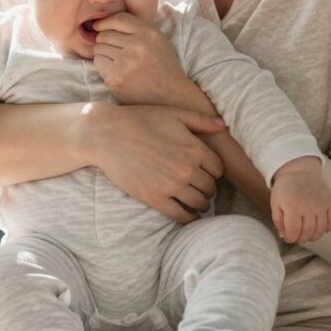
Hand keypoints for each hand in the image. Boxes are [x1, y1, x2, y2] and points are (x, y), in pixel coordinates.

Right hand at [89, 102, 226, 223]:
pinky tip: (188, 214)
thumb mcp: (173, 113)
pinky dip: (189, 217)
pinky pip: (181, 215)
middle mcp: (187, 169)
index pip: (218, 169)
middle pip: (210, 187)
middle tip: (202, 187)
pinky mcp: (155, 199)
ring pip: (199, 203)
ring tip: (196, 200)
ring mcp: (171, 186)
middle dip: (208, 188)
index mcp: (195, 148)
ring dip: (201, 203)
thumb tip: (223, 125)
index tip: (208, 172)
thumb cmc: (140, 119)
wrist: (107, 135)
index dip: (215, 171)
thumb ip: (200, 120)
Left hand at [91, 12, 191, 106]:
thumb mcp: (157, 39)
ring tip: (117, 61)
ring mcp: (126, 63)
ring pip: (98, 49)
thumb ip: (137, 27)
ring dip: (103, 54)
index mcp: (148, 33)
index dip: (105, 22)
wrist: (171, 94)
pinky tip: (116, 71)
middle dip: (104, 41)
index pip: (118, 19)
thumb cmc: (162, 64)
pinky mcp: (116, 79)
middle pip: (104, 35)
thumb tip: (105, 22)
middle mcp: (137, 46)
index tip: (99, 26)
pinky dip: (103, 66)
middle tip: (114, 50)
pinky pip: (98, 63)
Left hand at [270, 156, 330, 243]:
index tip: (288, 238)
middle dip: (301, 239)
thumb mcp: (275, 202)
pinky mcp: (330, 202)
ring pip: (320, 229)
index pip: (293, 231)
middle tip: (297, 237)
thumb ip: (278, 220)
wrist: (300, 170)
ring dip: (313, 236)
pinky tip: (320, 227)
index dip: (290, 239)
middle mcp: (308, 206)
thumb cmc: (285, 189)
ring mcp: (321, 204)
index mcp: (292, 206)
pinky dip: (328, 228)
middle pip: (308, 232)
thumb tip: (284, 236)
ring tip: (307, 234)